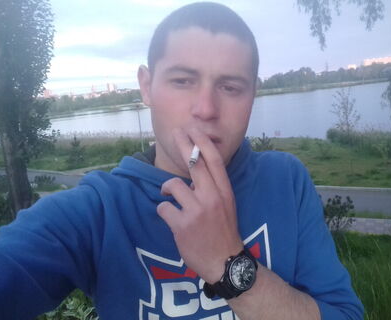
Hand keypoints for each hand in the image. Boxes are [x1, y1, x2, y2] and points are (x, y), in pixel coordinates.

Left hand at [156, 127, 243, 282]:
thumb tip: (194, 175)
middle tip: (175, 132)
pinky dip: (164, 210)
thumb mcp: (226, 204)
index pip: (214, 160)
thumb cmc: (224, 230)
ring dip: (168, 189)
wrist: (225, 261)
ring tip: (170, 196)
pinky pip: (164, 207)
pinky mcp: (183, 225)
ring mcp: (197, 211)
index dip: (202, 142)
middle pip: (194, 163)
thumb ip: (212, 188)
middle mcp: (212, 197)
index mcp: (224, 191)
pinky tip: (171, 217)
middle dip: (183, 144)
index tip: (194, 129)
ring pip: (173, 185)